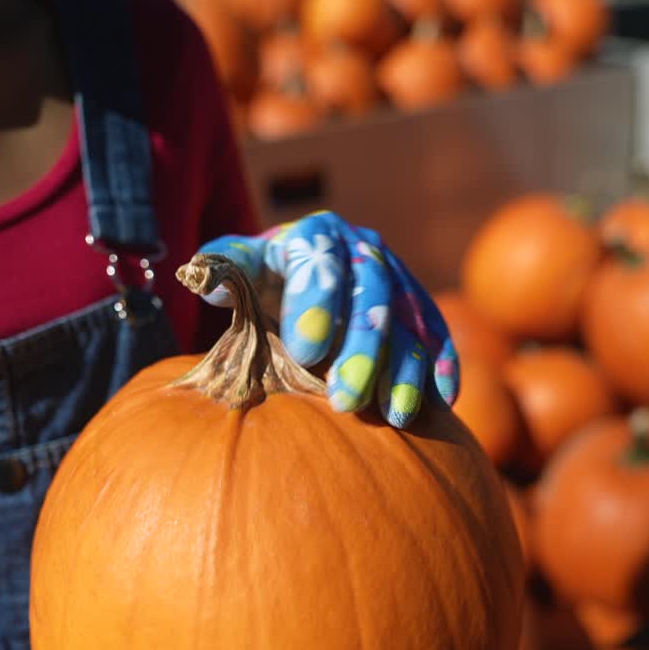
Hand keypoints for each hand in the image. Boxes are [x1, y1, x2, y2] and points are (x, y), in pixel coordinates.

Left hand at [199, 211, 458, 427]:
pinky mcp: (419, 307)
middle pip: (373, 293)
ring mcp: (397, 276)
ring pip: (409, 319)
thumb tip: (204, 280)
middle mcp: (364, 248)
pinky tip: (443, 401)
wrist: (300, 281)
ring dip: (406, 368)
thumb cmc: (262, 282)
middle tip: (345, 400)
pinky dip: (443, 364)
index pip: (323, 262)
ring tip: (395, 415)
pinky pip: (438, 333)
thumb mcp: (240, 271)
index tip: (304, 352)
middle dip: (363, 349)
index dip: (317, 304)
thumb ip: (225, 269)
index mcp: (316, 234)